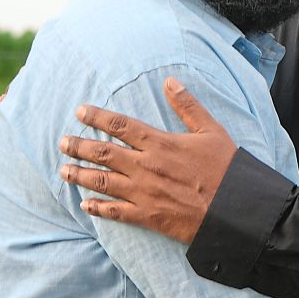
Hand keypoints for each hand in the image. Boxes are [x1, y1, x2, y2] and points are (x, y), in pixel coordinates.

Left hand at [58, 77, 236, 243]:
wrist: (235, 209)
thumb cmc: (226, 168)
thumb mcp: (211, 130)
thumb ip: (188, 106)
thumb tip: (169, 81)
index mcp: (160, 143)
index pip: (120, 126)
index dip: (97, 117)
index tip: (80, 112)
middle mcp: (146, 167)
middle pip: (104, 153)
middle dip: (80, 146)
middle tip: (62, 142)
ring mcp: (144, 193)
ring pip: (103, 182)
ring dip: (80, 175)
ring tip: (63, 170)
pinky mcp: (148, 216)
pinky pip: (116, 212)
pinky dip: (98, 209)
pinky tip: (85, 205)